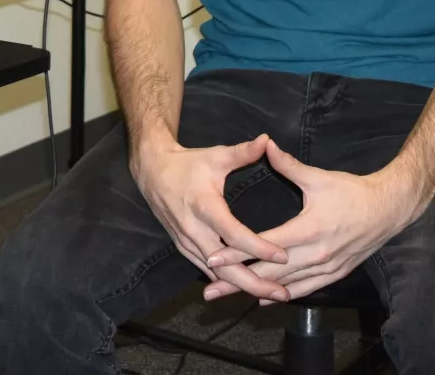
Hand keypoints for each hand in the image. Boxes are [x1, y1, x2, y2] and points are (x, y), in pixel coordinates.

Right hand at [129, 134, 289, 288]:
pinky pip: (206, 270)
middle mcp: (194, 229)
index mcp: (204, 206)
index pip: (234, 234)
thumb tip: (267, 140)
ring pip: (215, 273)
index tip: (282, 255)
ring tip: (271, 294)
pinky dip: (226, 282)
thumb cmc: (188, 163)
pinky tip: (246, 289)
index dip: (258, 247)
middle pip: (225, 265)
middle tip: (282, 293)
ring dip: (243, 286)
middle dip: (254, 282)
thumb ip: (242, 152)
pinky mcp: (183, 247)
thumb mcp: (215, 156)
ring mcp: (186, 241)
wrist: (152, 171)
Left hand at [202, 138, 423, 302]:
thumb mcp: (319, 178)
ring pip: (286, 285)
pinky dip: (284, 294)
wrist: (389, 209)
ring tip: (230, 296)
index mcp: (310, 229)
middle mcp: (317, 254)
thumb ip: (289, 165)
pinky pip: (306, 289)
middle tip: (211, 289)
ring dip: (257, 292)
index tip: (213, 258)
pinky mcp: (335, 273)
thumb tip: (265, 146)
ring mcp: (327, 267)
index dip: (238, 253)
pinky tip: (265, 300)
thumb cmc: (352, 192)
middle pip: (271, 273)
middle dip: (238, 281)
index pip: (265, 245)